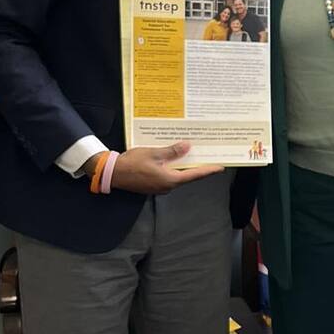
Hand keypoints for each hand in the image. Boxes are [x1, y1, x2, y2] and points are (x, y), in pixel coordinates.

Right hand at [104, 142, 223, 194]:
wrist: (113, 173)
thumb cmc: (132, 163)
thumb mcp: (154, 153)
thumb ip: (172, 151)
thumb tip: (187, 146)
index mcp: (170, 179)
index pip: (195, 174)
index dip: (208, 170)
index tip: (220, 168)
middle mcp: (167, 186)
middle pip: (187, 175)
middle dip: (197, 166)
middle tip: (208, 157)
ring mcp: (160, 187)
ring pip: (177, 175)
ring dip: (184, 166)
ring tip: (192, 155)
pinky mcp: (153, 184)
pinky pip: (167, 175)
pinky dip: (173, 167)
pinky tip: (174, 158)